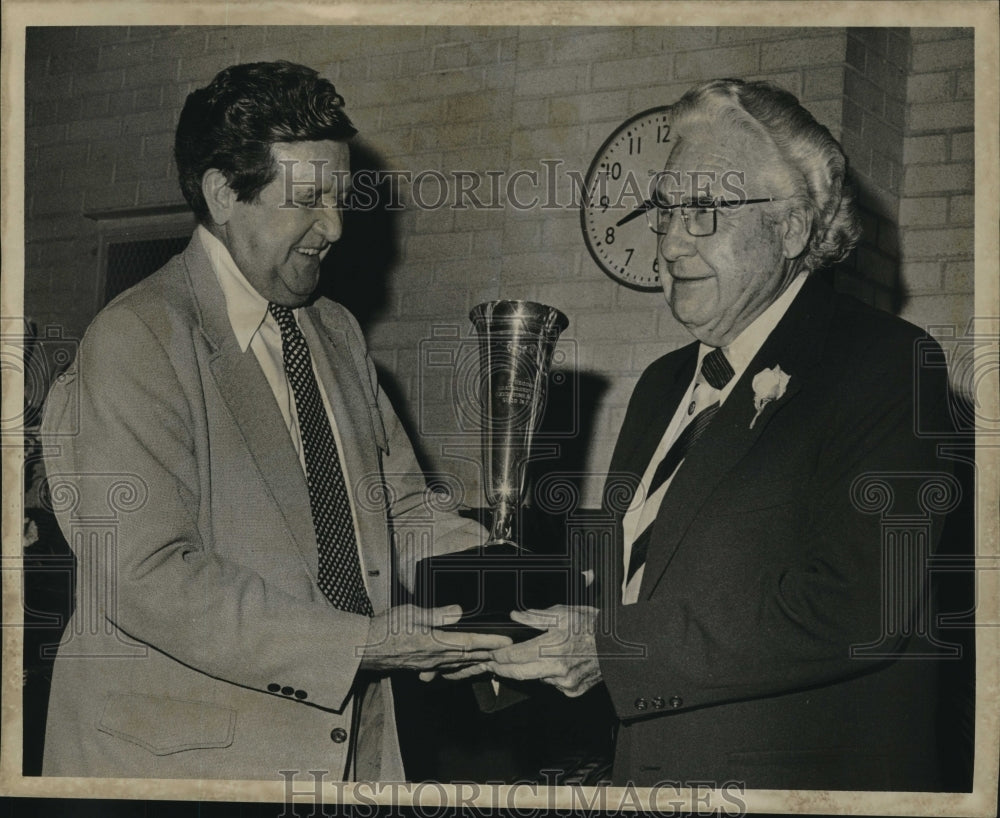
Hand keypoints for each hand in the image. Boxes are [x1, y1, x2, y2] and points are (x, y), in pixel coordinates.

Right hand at [360, 604, 510, 672]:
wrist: (363, 649)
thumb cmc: (383, 630)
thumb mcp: (410, 614)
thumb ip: (435, 614)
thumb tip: (458, 611)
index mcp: (435, 643)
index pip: (470, 642)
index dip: (490, 642)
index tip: (507, 642)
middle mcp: (435, 657)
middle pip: (470, 656)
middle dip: (490, 654)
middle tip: (508, 653)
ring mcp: (429, 664)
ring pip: (460, 664)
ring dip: (479, 662)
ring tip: (494, 660)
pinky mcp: (421, 666)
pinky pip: (447, 668)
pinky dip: (460, 667)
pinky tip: (463, 666)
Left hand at [478, 605, 602, 696]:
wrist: (620, 644)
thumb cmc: (593, 626)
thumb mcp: (563, 614)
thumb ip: (535, 617)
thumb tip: (516, 615)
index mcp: (551, 648)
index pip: (514, 656)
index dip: (499, 655)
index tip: (491, 654)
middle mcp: (556, 669)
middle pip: (519, 673)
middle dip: (503, 669)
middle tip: (493, 664)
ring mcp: (565, 683)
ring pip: (537, 679)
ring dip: (529, 671)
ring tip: (529, 658)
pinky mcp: (573, 691)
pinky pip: (553, 685)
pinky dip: (549, 676)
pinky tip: (555, 664)